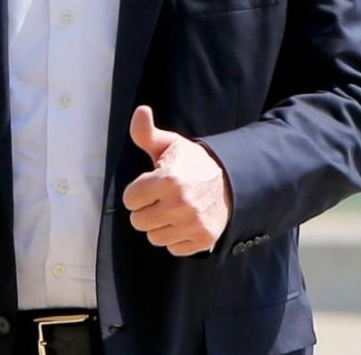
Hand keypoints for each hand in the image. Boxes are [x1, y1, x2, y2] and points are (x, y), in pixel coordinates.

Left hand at [123, 106, 231, 256]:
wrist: (230, 181)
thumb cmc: (192, 163)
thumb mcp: (170, 145)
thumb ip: (147, 133)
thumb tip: (140, 111)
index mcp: (168, 179)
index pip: (130, 199)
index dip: (137, 192)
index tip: (149, 186)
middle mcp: (180, 204)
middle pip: (138, 221)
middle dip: (146, 210)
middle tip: (160, 199)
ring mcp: (193, 224)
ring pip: (154, 237)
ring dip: (159, 226)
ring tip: (172, 211)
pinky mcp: (203, 239)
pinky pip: (173, 248)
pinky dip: (176, 238)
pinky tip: (184, 222)